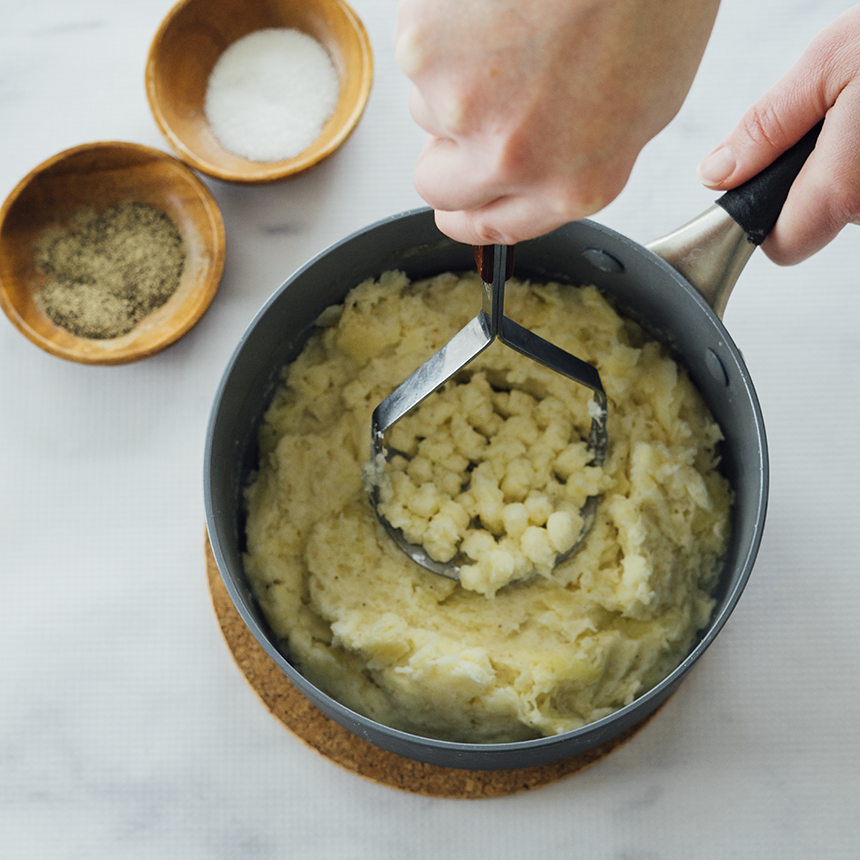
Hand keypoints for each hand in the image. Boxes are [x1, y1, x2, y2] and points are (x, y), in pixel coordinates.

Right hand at [395, 0, 719, 244]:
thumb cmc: (650, 2)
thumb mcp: (643, 109)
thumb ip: (571, 164)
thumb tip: (524, 179)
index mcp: (572, 183)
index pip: (488, 227)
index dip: (465, 215)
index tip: (456, 206)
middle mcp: (511, 159)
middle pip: (438, 185)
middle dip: (449, 152)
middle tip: (477, 105)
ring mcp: (459, 105)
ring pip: (427, 109)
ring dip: (455, 79)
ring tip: (511, 30)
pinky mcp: (422, 49)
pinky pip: (417, 56)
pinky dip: (445, 31)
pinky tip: (492, 6)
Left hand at [698, 5, 859, 264]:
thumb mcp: (828, 63)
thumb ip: (767, 128)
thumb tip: (719, 173)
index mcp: (846, 188)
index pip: (783, 245)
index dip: (765, 218)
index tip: (762, 184)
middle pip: (824, 219)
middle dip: (815, 177)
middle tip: (836, 121)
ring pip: (856, 202)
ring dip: (852, 164)